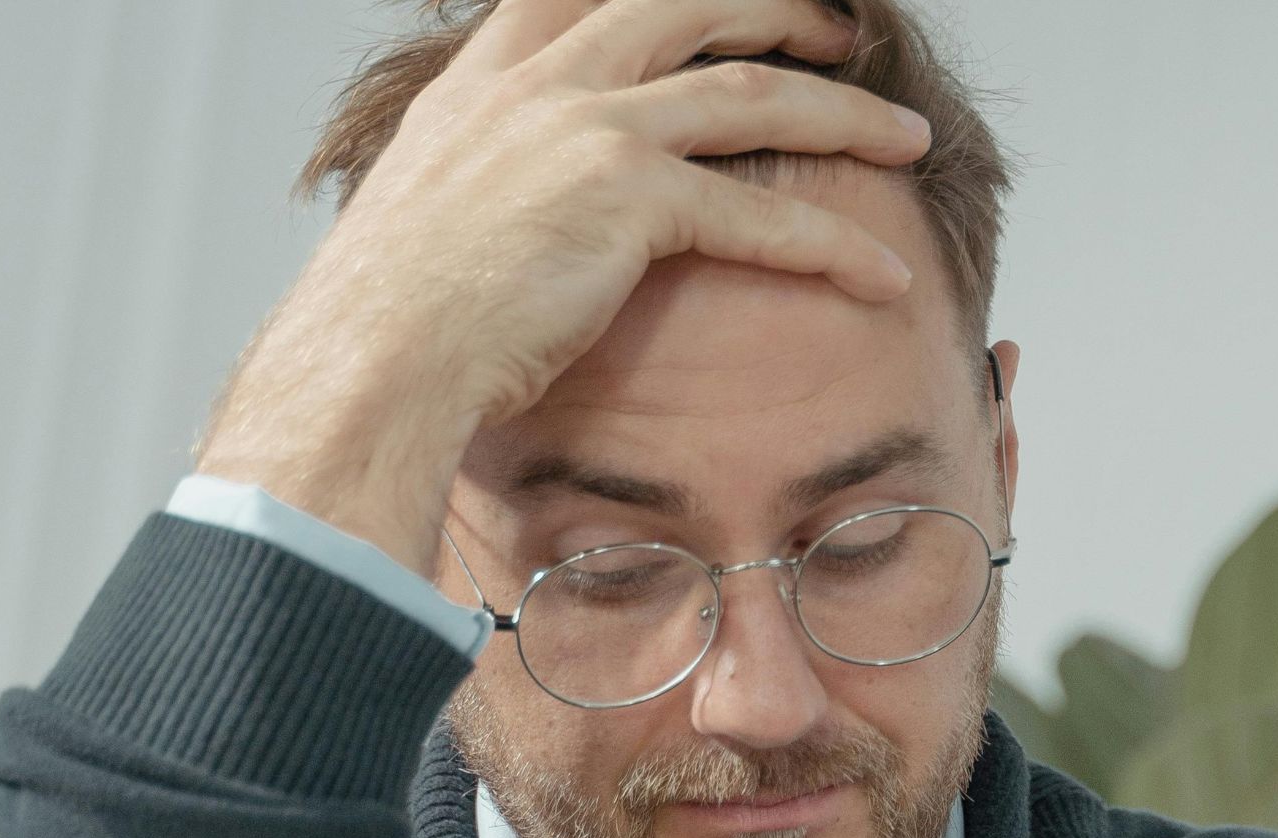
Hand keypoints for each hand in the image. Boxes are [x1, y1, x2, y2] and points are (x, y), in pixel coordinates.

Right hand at [195, 0, 931, 571]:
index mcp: (487, 80)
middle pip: (691, 6)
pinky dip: (830, 244)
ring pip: (750, 91)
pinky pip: (758, 212)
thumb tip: (511, 216)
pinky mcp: (625, 197)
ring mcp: (583, 127)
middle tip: (847, 38)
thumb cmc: (389, 321)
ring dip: (843, 113)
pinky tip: (880, 272)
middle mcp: (538, 82)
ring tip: (906, 136)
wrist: (370, 361)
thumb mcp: (426, 215)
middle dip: (784, 11)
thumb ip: (484, 179)